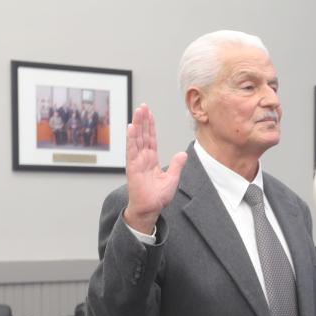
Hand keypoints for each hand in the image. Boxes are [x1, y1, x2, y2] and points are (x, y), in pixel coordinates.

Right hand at [123, 104, 186, 232]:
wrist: (150, 209)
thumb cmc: (158, 196)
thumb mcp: (172, 178)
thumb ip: (177, 165)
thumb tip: (183, 153)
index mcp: (151, 159)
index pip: (150, 139)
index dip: (150, 126)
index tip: (149, 113)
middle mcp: (143, 158)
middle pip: (142, 135)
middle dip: (143, 120)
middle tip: (143, 106)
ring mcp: (136, 162)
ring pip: (136, 139)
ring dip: (137, 125)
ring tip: (138, 112)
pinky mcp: (132, 167)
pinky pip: (131, 151)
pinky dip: (131, 139)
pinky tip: (131, 128)